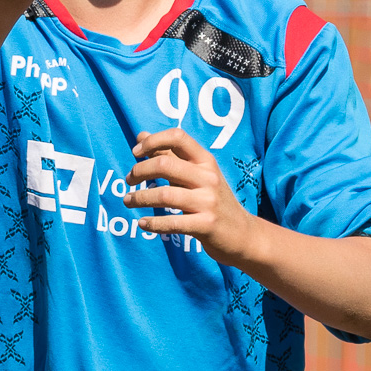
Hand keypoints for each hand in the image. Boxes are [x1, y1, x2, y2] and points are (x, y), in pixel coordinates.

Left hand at [123, 127, 257, 266]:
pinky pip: (173, 223)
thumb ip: (168, 155)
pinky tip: (142, 223)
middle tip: (128, 180)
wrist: (243, 234)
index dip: (153, 141)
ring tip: (127, 201)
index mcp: (205, 161)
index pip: (178, 137)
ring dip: (140, 198)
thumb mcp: (196, 174)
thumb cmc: (212, 200)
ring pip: (165, 195)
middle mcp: (208, 177)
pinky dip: (153, 223)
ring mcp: (208, 202)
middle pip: (165, 165)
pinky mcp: (207, 225)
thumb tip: (140, 136)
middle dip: (140, 171)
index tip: (136, 152)